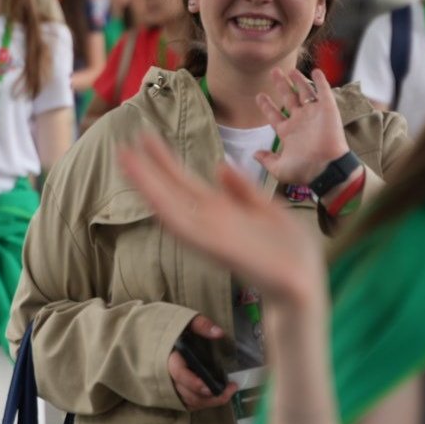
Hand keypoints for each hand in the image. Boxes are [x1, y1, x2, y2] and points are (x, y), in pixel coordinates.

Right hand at [117, 131, 328, 318]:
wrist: (302, 286)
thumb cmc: (290, 253)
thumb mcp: (270, 210)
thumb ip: (244, 191)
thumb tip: (219, 165)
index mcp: (223, 210)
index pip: (185, 182)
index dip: (165, 160)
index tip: (145, 137)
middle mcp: (211, 221)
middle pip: (171, 190)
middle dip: (148, 168)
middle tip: (122, 143)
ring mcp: (210, 234)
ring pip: (169, 205)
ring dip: (147, 183)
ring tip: (126, 159)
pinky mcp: (215, 248)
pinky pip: (185, 228)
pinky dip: (167, 211)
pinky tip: (150, 195)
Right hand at [169, 315, 236, 410]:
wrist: (151, 337)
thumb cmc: (171, 329)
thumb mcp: (185, 321)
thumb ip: (201, 325)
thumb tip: (219, 333)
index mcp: (168, 357)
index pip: (178, 373)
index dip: (193, 382)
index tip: (209, 387)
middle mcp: (167, 375)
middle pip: (187, 393)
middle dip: (209, 396)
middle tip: (230, 389)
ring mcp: (169, 386)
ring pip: (189, 401)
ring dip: (209, 401)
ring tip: (227, 392)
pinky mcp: (173, 393)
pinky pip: (187, 404)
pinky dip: (202, 403)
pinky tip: (215, 396)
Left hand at [254, 68, 349, 187]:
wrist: (327, 167)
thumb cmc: (304, 170)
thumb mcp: (279, 169)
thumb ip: (267, 160)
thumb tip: (254, 155)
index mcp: (288, 132)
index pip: (275, 115)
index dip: (267, 105)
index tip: (259, 96)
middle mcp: (300, 121)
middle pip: (288, 98)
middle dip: (281, 85)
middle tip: (274, 72)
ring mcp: (314, 114)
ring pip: (305, 92)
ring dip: (299, 80)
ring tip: (292, 70)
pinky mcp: (328, 109)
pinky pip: (324, 92)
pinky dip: (321, 81)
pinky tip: (316, 71)